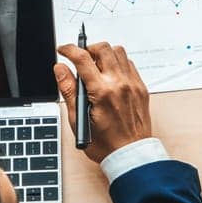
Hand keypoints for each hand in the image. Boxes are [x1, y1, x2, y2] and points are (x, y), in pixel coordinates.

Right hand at [52, 41, 152, 163]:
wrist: (130, 154)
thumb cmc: (106, 143)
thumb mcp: (78, 120)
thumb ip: (68, 90)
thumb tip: (61, 69)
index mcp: (102, 92)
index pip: (83, 58)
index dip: (69, 50)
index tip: (63, 50)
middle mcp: (119, 84)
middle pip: (103, 48)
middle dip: (87, 48)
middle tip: (80, 59)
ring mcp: (132, 84)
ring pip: (119, 52)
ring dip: (104, 54)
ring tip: (95, 67)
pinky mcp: (141, 88)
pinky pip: (129, 64)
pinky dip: (118, 63)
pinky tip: (110, 75)